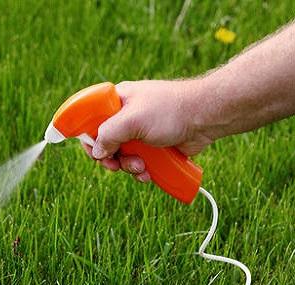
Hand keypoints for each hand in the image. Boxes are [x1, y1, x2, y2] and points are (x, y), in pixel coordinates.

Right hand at [84, 80, 215, 181]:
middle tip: (116, 165)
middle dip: (111, 158)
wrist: (205, 118)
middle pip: (105, 143)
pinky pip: (138, 162)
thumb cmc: (170, 111)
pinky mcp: (153, 145)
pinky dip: (141, 170)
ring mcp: (139, 132)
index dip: (88, 137)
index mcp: (117, 101)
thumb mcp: (131, 120)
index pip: (91, 119)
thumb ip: (108, 135)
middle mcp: (125, 116)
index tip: (94, 152)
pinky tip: (149, 173)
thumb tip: (97, 152)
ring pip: (122, 156)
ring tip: (141, 167)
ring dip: (128, 166)